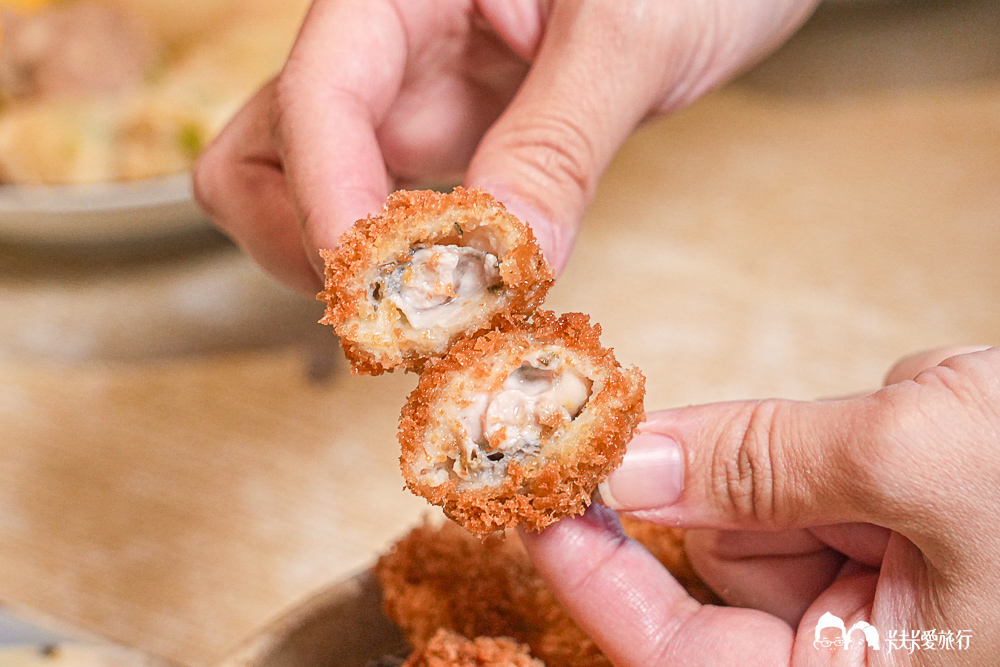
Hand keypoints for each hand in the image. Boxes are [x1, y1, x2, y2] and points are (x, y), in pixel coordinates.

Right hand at [193, 0, 816, 292]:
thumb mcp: (635, 34)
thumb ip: (558, 143)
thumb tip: (499, 265)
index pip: (319, 95)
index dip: (330, 202)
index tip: (379, 292)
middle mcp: (389, 41)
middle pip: (264, 152)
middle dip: (307, 243)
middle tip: (391, 313)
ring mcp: (416, 93)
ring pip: (313, 193)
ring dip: (353, 268)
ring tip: (437, 315)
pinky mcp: (456, 136)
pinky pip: (395, 213)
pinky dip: (413, 268)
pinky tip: (469, 293)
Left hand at [520, 345, 999, 664]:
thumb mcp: (927, 463)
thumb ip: (766, 464)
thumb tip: (634, 462)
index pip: (680, 651)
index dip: (597, 578)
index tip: (532, 498)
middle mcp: (859, 653)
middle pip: (722, 572)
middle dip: (712, 488)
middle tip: (667, 414)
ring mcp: (884, 596)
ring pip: (768, 512)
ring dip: (801, 453)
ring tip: (916, 432)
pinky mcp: (898, 538)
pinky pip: (821, 483)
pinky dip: (843, 442)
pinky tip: (932, 422)